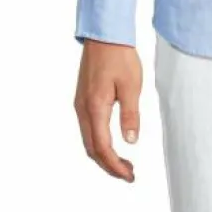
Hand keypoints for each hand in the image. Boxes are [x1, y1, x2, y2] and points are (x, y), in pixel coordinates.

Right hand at [74, 39, 142, 181]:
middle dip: (109, 166)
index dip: (115, 166)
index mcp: (95, 107)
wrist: (104, 36)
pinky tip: (112, 144)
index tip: (129, 176)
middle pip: (91, 149)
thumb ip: (130, 115)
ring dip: (104, 156)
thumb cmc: (119, 57)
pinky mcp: (82, 100)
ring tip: (124, 163)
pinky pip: (87, 130)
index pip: (102, 147)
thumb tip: (131, 141)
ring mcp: (80, 105)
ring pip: (88, 141)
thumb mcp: (131, 86)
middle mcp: (83, 109)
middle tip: (129, 174)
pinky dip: (99, 143)